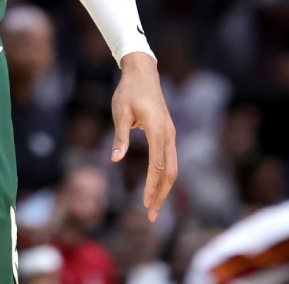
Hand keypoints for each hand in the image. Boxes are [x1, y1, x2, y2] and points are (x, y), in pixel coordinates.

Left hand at [110, 52, 177, 221]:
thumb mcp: (119, 112)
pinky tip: (157, 187)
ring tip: (153, 206)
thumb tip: (115, 159)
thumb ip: (119, 136)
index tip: (146, 203)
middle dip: (162, 194)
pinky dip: (165, 176)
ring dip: (165, 188)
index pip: (158, 165)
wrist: (142, 72)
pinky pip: (170, 159)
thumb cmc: (128, 91)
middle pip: (171, 172)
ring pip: (173, 167)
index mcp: (157, 129)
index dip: (152, 185)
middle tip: (151, 215)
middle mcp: (168, 134)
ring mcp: (170, 134)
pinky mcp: (168, 133)